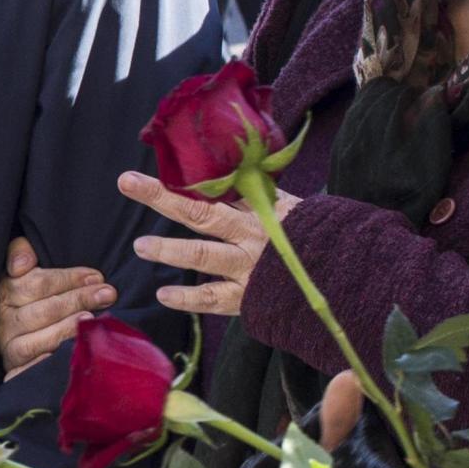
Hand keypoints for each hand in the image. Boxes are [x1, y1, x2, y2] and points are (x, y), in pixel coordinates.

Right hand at [0, 237, 113, 377]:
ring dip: (67, 329)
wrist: (21, 341)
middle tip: (107, 294)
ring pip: (38, 340)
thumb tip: (22, 262)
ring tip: (92, 320)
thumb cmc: (32, 301)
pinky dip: (48, 363)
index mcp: (3, 293)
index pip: (36, 283)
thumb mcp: (24, 274)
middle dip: (77, 300)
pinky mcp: (14, 373)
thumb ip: (20, 255)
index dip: (68, 279)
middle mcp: (3, 322)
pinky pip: (29, 371)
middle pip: (42, 311)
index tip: (96, 276)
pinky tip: (71, 353)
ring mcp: (9, 349)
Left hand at [118, 170, 300, 315]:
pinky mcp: (248, 298)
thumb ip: (253, 191)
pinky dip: (188, 298)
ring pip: (204, 255)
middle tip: (127, 182)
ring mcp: (248, 267)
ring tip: (141, 246)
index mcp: (257, 207)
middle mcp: (249, 234)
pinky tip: (164, 295)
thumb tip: (222, 168)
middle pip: (200, 212)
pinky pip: (213, 298)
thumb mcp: (283, 206)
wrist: (341, 275)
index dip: (177, 179)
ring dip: (170, 250)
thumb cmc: (307, 236)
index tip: (140, 171)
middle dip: (161, 197)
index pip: (211, 188)